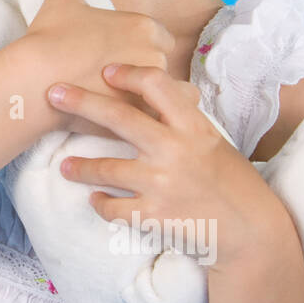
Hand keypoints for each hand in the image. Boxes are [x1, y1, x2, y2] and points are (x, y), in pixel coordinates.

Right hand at [19, 0, 175, 129]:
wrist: (35, 81)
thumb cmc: (49, 38)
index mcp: (142, 27)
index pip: (159, 35)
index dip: (142, 44)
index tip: (123, 51)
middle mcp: (153, 55)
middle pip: (162, 62)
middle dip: (147, 68)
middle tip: (122, 76)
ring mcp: (148, 88)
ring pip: (165, 92)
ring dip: (153, 94)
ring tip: (129, 99)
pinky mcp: (139, 116)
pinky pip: (162, 117)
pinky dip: (155, 117)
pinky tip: (139, 119)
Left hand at [47, 62, 288, 273]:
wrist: (250, 232)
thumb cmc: (231, 181)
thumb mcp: (212, 141)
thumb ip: (181, 120)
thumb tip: (151, 91)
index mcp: (193, 126)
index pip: (156, 85)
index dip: (128, 74)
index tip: (105, 70)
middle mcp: (174, 150)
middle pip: (119, 118)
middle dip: (81, 102)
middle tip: (52, 93)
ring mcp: (161, 183)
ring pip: (105, 169)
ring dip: (79, 168)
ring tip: (65, 167)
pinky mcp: (153, 216)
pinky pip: (112, 208)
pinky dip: (101, 203)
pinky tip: (96, 200)